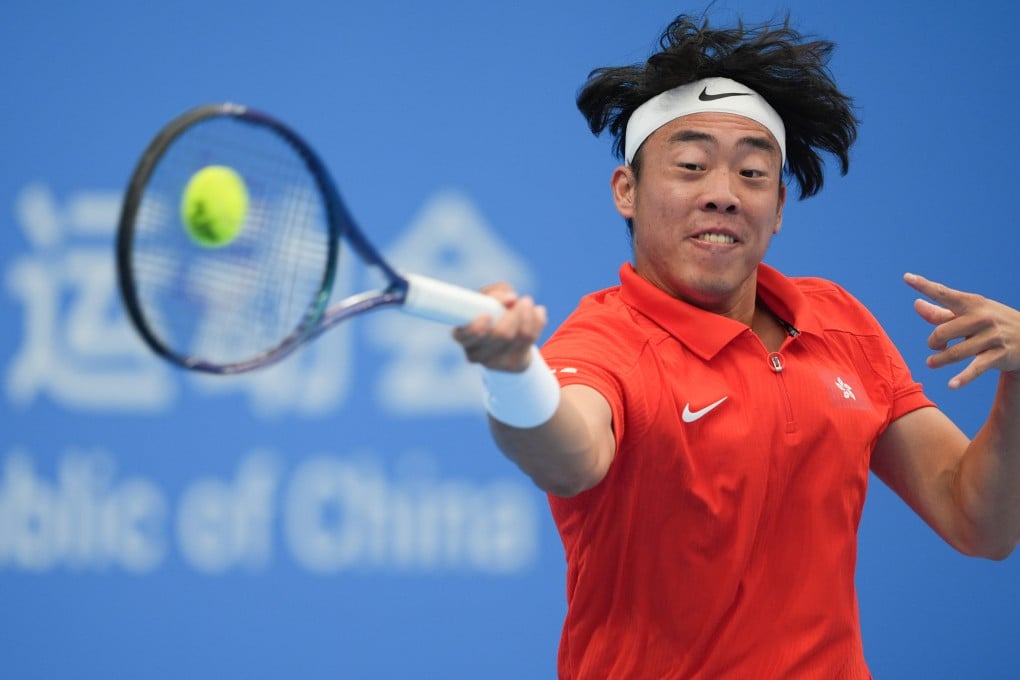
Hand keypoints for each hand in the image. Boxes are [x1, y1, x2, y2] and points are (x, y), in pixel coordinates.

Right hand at [451, 282, 547, 372]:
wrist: (506, 344)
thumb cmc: (492, 315)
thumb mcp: (488, 300)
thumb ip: (495, 292)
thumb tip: (510, 298)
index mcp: (462, 335)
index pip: (464, 335)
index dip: (477, 327)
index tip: (488, 315)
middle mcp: (474, 353)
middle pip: (501, 334)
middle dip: (514, 314)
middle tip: (518, 300)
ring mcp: (495, 362)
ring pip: (518, 335)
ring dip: (527, 314)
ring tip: (527, 303)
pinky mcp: (514, 365)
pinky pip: (530, 339)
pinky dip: (537, 321)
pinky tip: (538, 313)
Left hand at [904, 273, 1019, 387]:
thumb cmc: (990, 323)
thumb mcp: (969, 314)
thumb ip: (941, 312)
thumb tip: (916, 304)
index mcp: (972, 303)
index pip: (943, 294)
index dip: (924, 286)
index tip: (906, 277)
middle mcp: (982, 318)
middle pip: (942, 332)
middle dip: (933, 342)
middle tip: (935, 346)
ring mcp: (991, 337)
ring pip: (955, 352)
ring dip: (939, 360)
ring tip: (931, 363)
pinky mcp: (998, 356)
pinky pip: (976, 368)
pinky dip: (963, 378)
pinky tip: (951, 385)